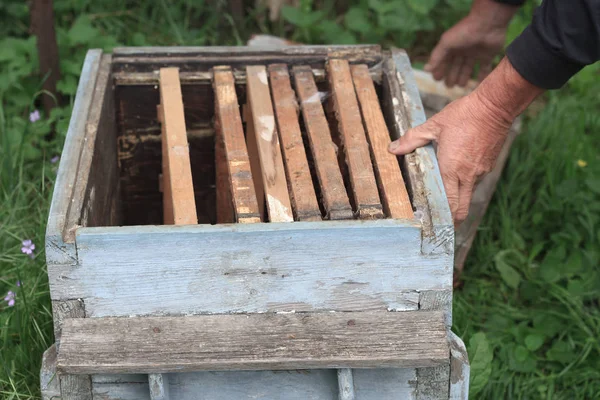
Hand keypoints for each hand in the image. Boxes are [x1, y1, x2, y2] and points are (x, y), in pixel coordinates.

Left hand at [389, 92, 510, 222]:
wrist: (495, 106)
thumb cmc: (464, 115)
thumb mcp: (434, 125)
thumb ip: (411, 139)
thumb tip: (392, 149)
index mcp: (451, 168)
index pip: (449, 203)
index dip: (442, 217)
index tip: (434, 224)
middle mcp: (467, 175)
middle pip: (462, 208)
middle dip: (453, 220)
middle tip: (443, 226)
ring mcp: (481, 171)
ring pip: (468, 194)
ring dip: (458, 198)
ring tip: (446, 197)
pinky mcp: (489, 166)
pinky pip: (475, 180)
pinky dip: (466, 183)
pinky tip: (458, 173)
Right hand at [426, 0, 518, 86]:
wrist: (487, 23)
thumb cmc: (464, 32)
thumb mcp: (446, 43)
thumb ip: (436, 56)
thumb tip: (425, 70)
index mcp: (452, 47)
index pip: (443, 61)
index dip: (440, 70)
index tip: (437, 79)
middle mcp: (463, 51)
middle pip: (455, 66)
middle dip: (451, 76)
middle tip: (449, 86)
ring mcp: (475, 53)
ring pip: (468, 68)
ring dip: (464, 77)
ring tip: (460, 86)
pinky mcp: (487, 56)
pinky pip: (484, 68)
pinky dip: (482, 77)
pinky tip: (478, 85)